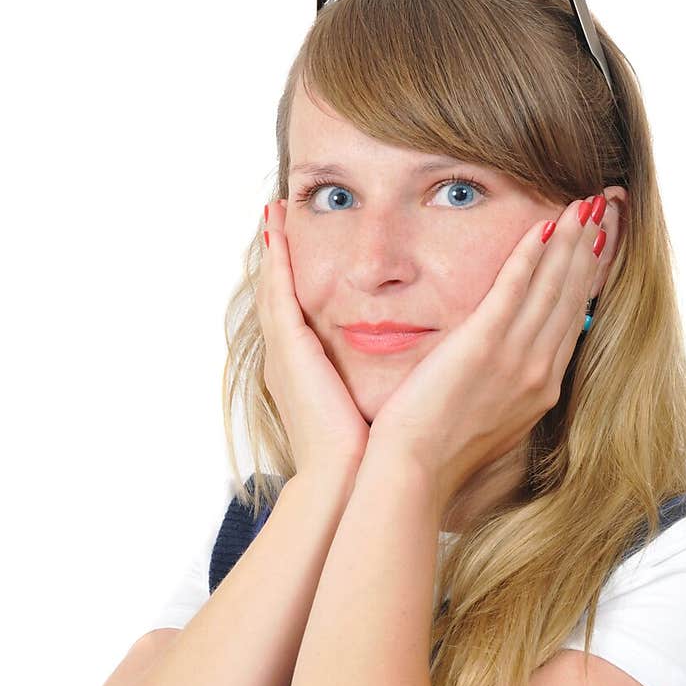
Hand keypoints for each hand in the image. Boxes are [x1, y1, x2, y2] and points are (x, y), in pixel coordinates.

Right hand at [255, 200, 370, 479]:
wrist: (347, 479)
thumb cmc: (367, 455)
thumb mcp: (374, 408)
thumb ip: (382, 384)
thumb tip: (412, 376)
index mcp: (307, 374)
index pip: (301, 314)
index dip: (300, 279)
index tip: (307, 247)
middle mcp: (288, 359)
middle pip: (279, 293)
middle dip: (280, 254)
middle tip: (281, 211)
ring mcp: (284, 352)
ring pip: (273, 285)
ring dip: (273, 245)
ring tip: (278, 206)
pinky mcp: (290, 349)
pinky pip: (278, 291)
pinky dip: (276, 257)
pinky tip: (279, 225)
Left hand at [366, 196, 610, 510]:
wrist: (417, 471)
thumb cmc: (439, 452)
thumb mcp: (489, 420)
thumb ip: (505, 389)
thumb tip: (509, 371)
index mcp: (541, 389)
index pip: (571, 322)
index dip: (586, 280)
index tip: (597, 247)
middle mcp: (539, 372)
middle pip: (571, 297)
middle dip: (588, 249)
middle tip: (603, 210)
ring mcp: (515, 359)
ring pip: (551, 287)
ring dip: (568, 241)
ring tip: (582, 206)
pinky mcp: (483, 346)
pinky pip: (513, 289)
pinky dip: (530, 255)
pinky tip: (541, 226)